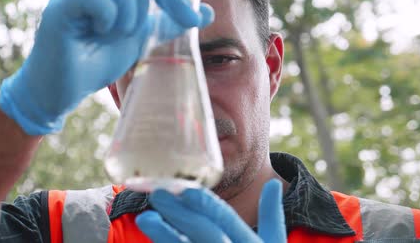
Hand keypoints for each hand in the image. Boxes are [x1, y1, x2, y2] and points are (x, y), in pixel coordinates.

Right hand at [0, 0, 213, 134]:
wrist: (61, 90)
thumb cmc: (94, 62)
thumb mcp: (140, 38)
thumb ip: (168, 22)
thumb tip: (206, 12)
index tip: (196, 21)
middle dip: (149, 13)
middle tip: (131, 36)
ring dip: (127, 22)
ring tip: (106, 36)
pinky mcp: (62, 1)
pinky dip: (108, 21)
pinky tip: (93, 34)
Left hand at [136, 179, 285, 242]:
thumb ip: (272, 215)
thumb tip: (273, 184)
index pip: (228, 220)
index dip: (207, 205)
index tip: (186, 190)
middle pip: (205, 232)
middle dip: (181, 213)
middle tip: (157, 194)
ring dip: (165, 235)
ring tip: (145, 218)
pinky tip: (152, 240)